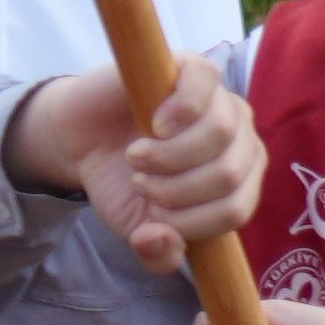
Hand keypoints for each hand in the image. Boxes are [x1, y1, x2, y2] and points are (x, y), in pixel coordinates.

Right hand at [15, 52, 258, 262]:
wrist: (83, 136)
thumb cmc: (121, 181)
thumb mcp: (137, 228)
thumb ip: (157, 254)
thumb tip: (162, 242)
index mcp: (240, 178)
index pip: (236, 211)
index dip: (189, 222)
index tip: (153, 213)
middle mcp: (242, 139)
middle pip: (229, 174)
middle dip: (174, 190)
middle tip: (142, 181)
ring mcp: (223, 101)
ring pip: (220, 134)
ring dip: (166, 156)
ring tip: (138, 157)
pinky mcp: (195, 70)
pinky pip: (206, 88)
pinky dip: (176, 113)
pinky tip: (153, 124)